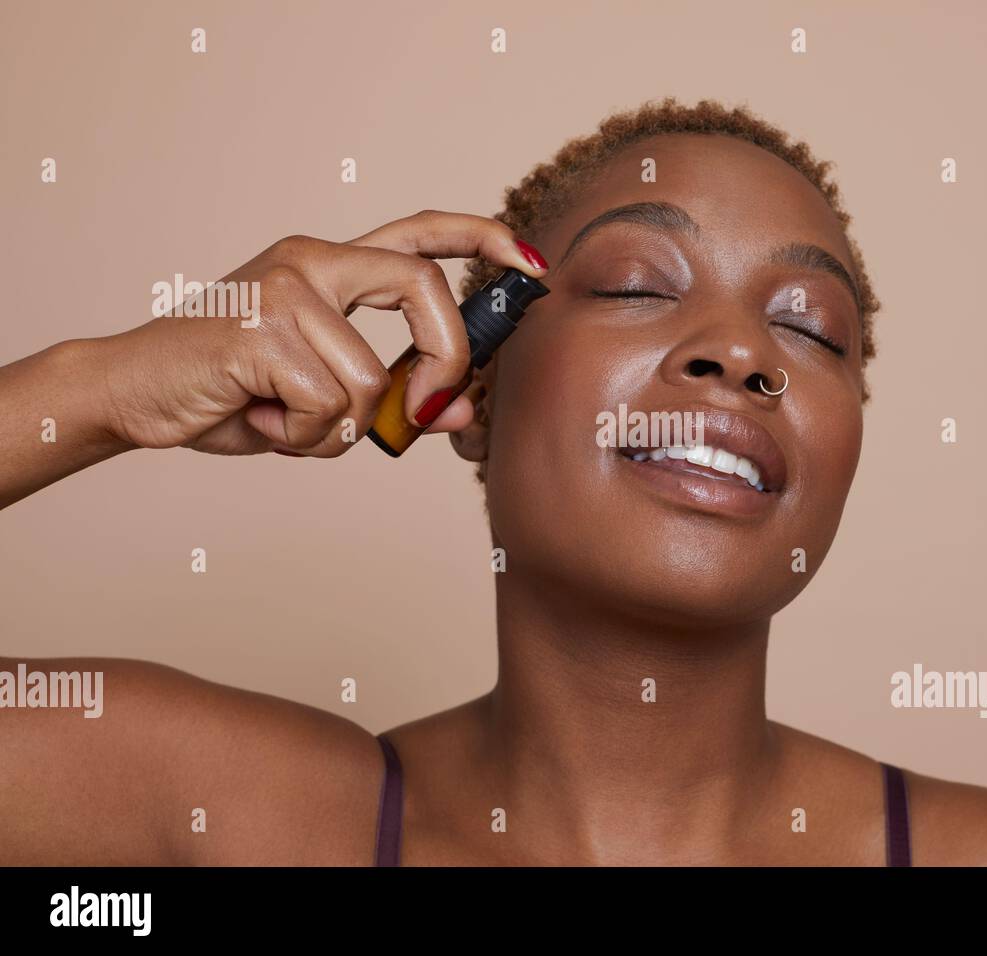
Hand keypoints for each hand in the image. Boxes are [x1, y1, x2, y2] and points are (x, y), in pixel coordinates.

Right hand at [100, 211, 547, 455]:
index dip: (481, 238)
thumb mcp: (328, 396)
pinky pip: (329, 404)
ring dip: (340, 428)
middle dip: (445, 359)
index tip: (529, 262)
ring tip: (291, 421)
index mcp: (331, 267)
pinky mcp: (259, 327)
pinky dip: (307, 436)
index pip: (420, 232)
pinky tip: (265, 421)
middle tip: (427, 410)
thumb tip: (465, 412)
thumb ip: (397, 395)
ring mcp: (284, 287)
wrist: (136, 395)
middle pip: (422, 287)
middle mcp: (311, 261)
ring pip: (370, 376)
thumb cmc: (235, 392)